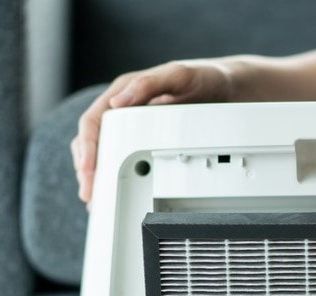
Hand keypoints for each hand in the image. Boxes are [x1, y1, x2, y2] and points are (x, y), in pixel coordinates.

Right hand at [71, 59, 234, 203]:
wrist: (228, 88)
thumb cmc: (204, 78)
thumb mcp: (179, 76)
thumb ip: (148, 84)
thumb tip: (117, 102)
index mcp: (125, 90)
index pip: (92, 122)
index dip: (87, 149)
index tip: (88, 171)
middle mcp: (125, 106)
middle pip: (92, 140)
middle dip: (87, 168)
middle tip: (90, 195)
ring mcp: (134, 122)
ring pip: (103, 150)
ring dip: (97, 174)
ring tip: (95, 199)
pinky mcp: (146, 135)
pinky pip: (121, 155)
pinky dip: (113, 174)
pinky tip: (112, 190)